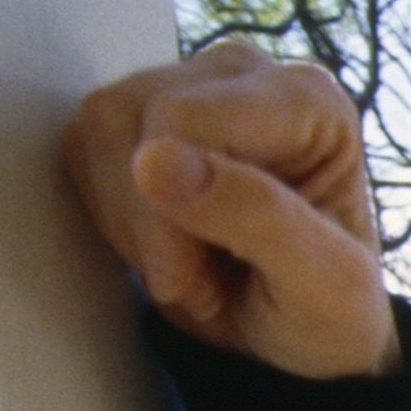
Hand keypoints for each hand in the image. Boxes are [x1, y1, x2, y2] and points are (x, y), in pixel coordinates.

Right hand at [61, 40, 399, 378]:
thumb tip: (153, 161)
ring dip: (129, 224)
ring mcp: (186, 87)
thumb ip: (259, 218)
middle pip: (128, 116)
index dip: (165, 212)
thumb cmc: (328, 312)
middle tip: (200, 286)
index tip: (198, 286)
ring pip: (96, 130)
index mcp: (308, 99)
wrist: (302, 335)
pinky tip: (166, 250)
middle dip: (148, 221)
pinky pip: (82, 152)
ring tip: (190, 271)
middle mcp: (245, 75)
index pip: (180, 118)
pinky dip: (112, 218)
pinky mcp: (141, 119)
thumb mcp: (323, 285)